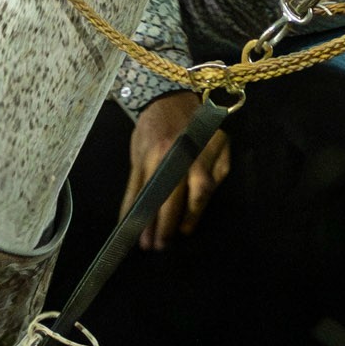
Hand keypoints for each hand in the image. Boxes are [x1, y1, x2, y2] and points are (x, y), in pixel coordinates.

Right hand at [129, 92, 233, 249]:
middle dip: (166, 224)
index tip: (185, 232)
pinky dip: (129, 206)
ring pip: (149, 194)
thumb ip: (217, 172)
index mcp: (200, 154)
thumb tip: (203, 202)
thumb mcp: (219, 143)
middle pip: (171, 196)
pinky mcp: (138, 158)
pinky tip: (126, 223)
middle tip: (161, 246)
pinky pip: (132, 187)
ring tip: (142, 243)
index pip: (199, 190)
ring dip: (145, 220)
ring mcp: (153, 157)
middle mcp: (176, 156)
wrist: (167, 99)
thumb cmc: (197, 127)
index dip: (193, 214)